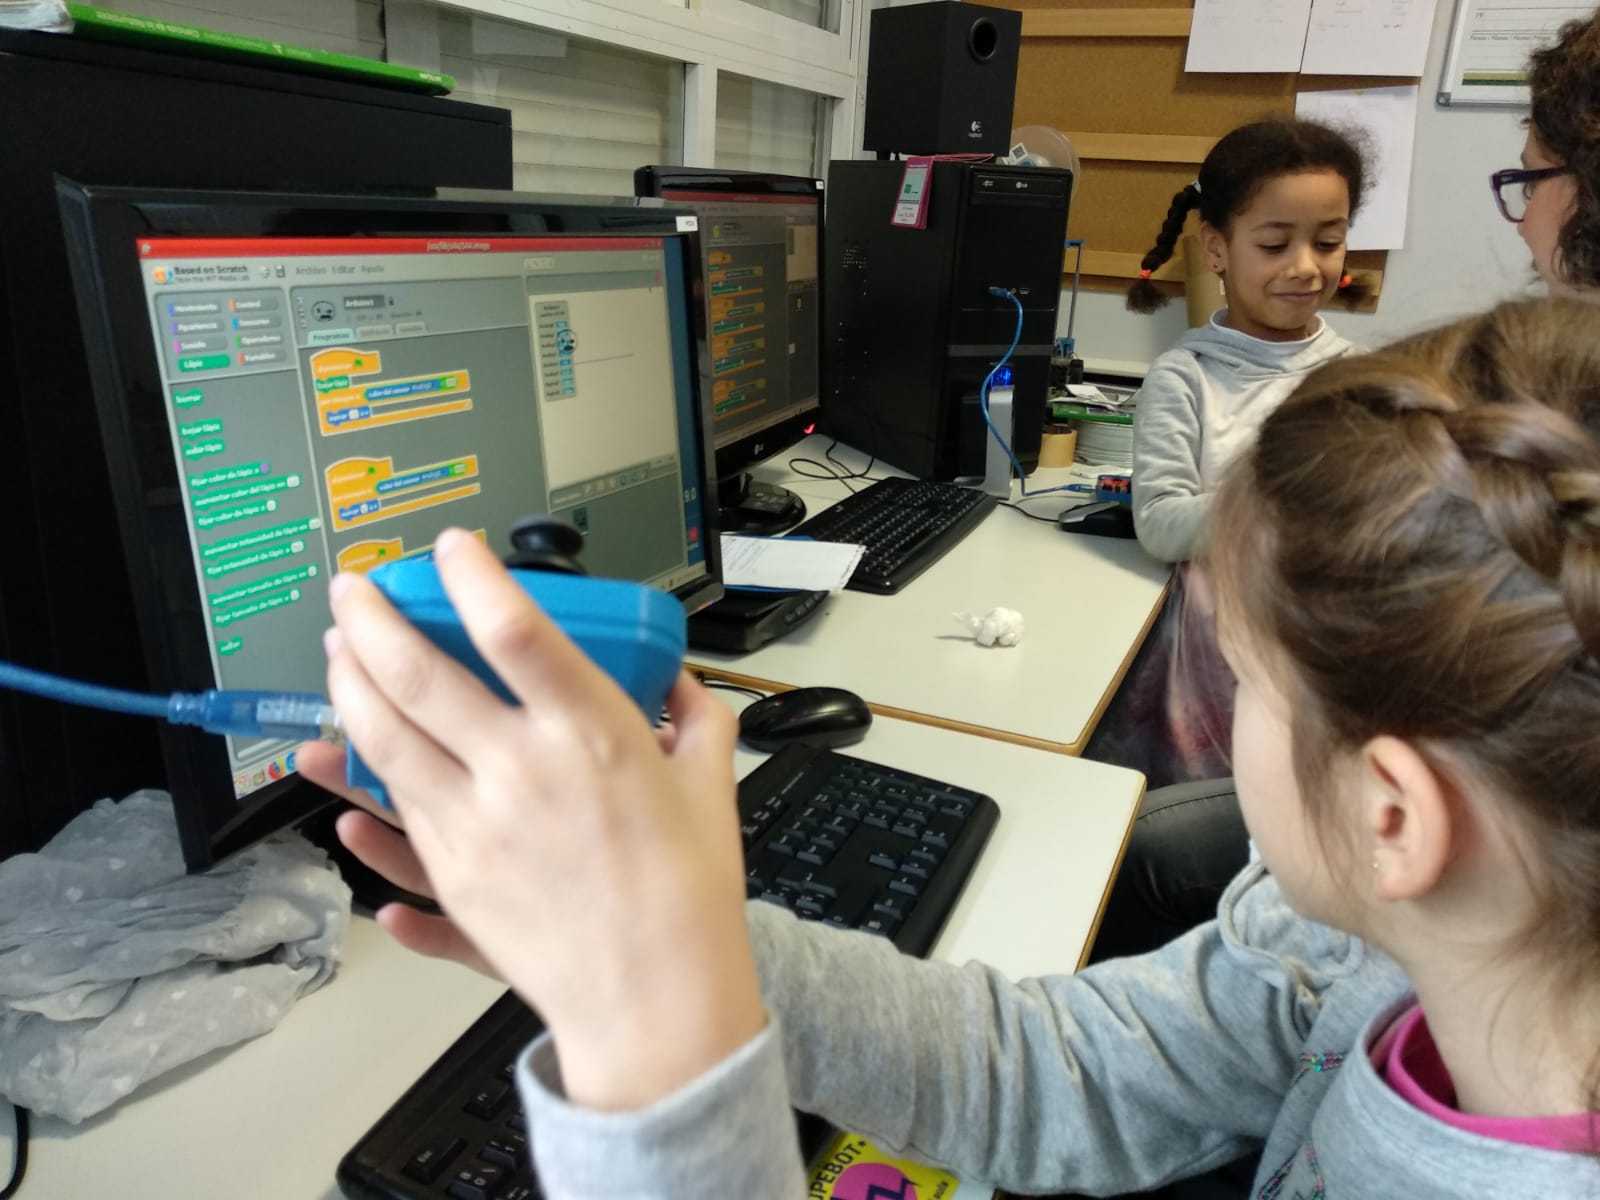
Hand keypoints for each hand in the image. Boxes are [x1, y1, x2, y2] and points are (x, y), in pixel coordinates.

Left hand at [320, 529, 763, 1110]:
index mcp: (592, 736)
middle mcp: (522, 772)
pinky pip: (387, 810)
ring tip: (339, 649)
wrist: (656, 998)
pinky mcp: (452, 873)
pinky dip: (356, 772)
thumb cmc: (687, 895)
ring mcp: (475, 825)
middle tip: (354, 587)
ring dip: (350, 682)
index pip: (513, 629)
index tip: (452, 547)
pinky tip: (335, 747)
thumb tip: (676, 681)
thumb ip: (695, 716)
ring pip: (384, 736)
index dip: (471, 575)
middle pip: (420, 673)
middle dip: (373, 617)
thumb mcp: (710, 782)